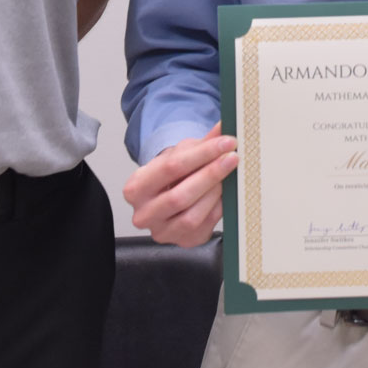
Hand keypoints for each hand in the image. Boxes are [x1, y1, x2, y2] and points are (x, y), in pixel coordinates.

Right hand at [123, 123, 237, 245]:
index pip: (171, 168)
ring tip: (229, 175)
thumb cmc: (172, 175)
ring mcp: (161, 232)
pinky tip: (226, 193)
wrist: (167, 198)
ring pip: (191, 215)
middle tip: (232, 158)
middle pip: (179, 195)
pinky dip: (218, 208)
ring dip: (215, 193)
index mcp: (135, 188)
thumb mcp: (181, 154)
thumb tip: (226, 124)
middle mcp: (143, 214)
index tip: (226, 142)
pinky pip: (204, 227)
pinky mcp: (182, 242)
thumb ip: (203, 142)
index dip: (202, 154)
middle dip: (210, 174)